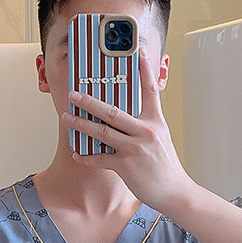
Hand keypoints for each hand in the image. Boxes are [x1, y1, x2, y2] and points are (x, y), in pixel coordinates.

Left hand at [62, 46, 194, 211]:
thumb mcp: (160, 138)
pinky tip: (78, 154)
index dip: (144, 68)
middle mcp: (145, 132)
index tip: (137, 50)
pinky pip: (100, 159)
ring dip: (81, 125)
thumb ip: (145, 125)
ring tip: (67, 118)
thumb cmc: (165, 166)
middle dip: (90, 102)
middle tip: (74, 94)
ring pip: (102, 132)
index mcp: (155, 121)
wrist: (174, 192)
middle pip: (113, 111)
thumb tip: (125, 116)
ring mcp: (135, 149)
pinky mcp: (126, 166)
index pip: (150, 90)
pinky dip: (87, 157)